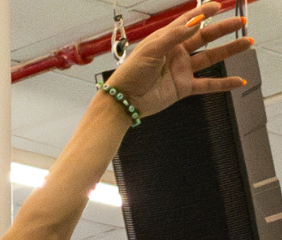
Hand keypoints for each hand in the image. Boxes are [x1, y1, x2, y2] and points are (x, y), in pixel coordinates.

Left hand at [109, 1, 251, 118]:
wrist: (123, 101)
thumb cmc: (130, 73)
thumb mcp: (151, 50)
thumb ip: (174, 36)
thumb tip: (195, 22)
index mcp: (167, 40)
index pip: (189, 21)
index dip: (204, 12)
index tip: (218, 5)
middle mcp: (176, 53)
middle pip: (205, 37)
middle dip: (224, 29)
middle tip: (241, 22)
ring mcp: (181, 70)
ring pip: (210, 57)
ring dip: (229, 51)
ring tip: (247, 42)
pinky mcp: (183, 87)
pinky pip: (207, 84)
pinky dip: (223, 83)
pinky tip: (238, 81)